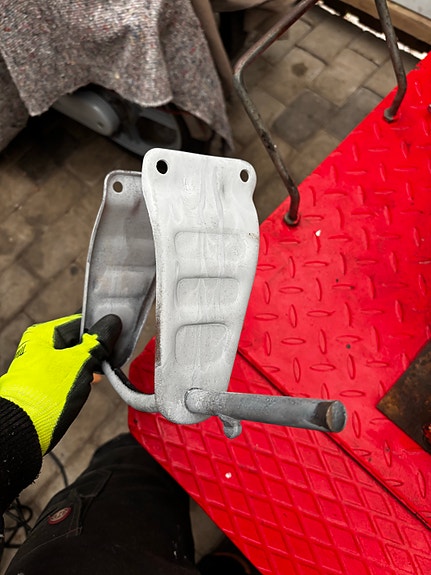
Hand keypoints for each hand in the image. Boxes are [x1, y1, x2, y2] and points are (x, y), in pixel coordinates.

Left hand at [0, 314, 121, 454]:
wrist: (25, 430)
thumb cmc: (45, 395)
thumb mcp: (81, 362)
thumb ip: (99, 341)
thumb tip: (112, 323)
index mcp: (43, 334)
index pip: (81, 322)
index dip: (100, 332)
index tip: (113, 341)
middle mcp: (38, 347)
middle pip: (78, 341)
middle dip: (94, 353)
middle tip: (104, 362)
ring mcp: (40, 366)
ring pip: (75, 359)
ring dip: (88, 367)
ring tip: (94, 378)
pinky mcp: (43, 384)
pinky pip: (68, 374)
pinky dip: (79, 379)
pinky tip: (85, 387)